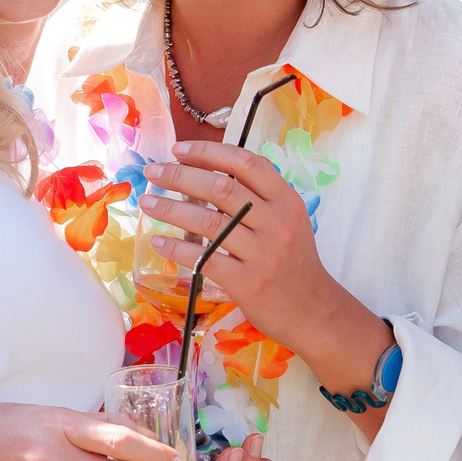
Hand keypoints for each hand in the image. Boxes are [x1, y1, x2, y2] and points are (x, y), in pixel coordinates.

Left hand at [144, 142, 355, 352]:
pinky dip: (177, 249)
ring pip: (208, 222)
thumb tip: (207, 173)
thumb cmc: (294, 262)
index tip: (179, 149)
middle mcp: (276, 223)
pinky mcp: (248, 283)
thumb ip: (258, 197)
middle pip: (221, 188)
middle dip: (180, 175)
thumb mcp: (289, 220)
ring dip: (170, 210)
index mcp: (286, 201)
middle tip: (154, 172)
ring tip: (147, 202)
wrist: (314, 311)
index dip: (209, 153)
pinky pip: (204, 259)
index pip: (246, 163)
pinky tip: (159, 242)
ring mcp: (263, 254)